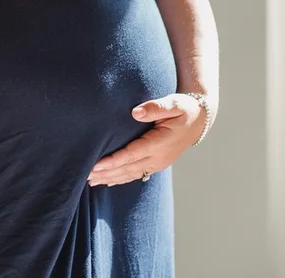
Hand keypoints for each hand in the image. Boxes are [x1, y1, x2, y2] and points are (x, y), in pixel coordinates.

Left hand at [87, 93, 210, 186]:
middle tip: (85, 176)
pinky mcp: (157, 164)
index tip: (95, 165)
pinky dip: (121, 178)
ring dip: (111, 178)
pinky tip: (108, 181)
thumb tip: (135, 112)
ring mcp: (158, 163)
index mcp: (159, 143)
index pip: (131, 155)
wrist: (199, 121)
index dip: (112, 162)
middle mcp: (158, 158)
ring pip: (130, 174)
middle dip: (106, 173)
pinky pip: (136, 174)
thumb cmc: (184, 109)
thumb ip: (155, 107)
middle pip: (127, 168)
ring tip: (91, 181)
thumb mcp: (174, 103)